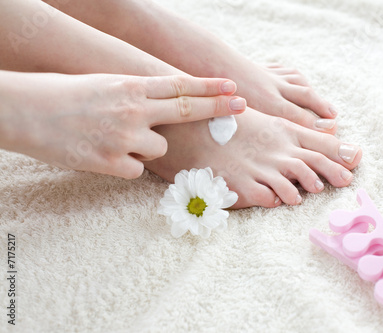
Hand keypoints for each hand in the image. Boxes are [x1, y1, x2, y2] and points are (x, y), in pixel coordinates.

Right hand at [0, 71, 245, 177]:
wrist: (24, 111)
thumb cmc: (62, 95)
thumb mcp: (105, 84)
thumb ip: (137, 95)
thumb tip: (166, 104)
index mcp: (130, 86)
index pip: (179, 86)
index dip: (208, 87)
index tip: (232, 86)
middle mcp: (133, 109)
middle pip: (186, 110)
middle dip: (216, 108)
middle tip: (241, 107)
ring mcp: (124, 137)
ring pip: (158, 148)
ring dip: (145, 147)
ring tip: (111, 138)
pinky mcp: (111, 163)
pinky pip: (136, 169)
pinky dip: (124, 165)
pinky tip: (101, 154)